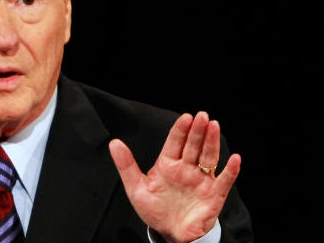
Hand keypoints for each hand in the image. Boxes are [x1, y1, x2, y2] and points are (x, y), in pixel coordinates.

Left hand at [109, 112, 240, 242]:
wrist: (170, 233)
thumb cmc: (155, 210)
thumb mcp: (136, 188)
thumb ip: (126, 165)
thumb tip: (114, 143)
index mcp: (168, 164)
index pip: (175, 142)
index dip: (181, 129)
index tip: (186, 117)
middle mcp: (186, 169)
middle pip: (193, 146)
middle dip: (197, 131)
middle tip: (202, 116)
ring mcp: (201, 180)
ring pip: (208, 157)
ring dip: (212, 142)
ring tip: (214, 126)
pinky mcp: (214, 195)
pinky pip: (224, 180)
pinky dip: (230, 170)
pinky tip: (234, 159)